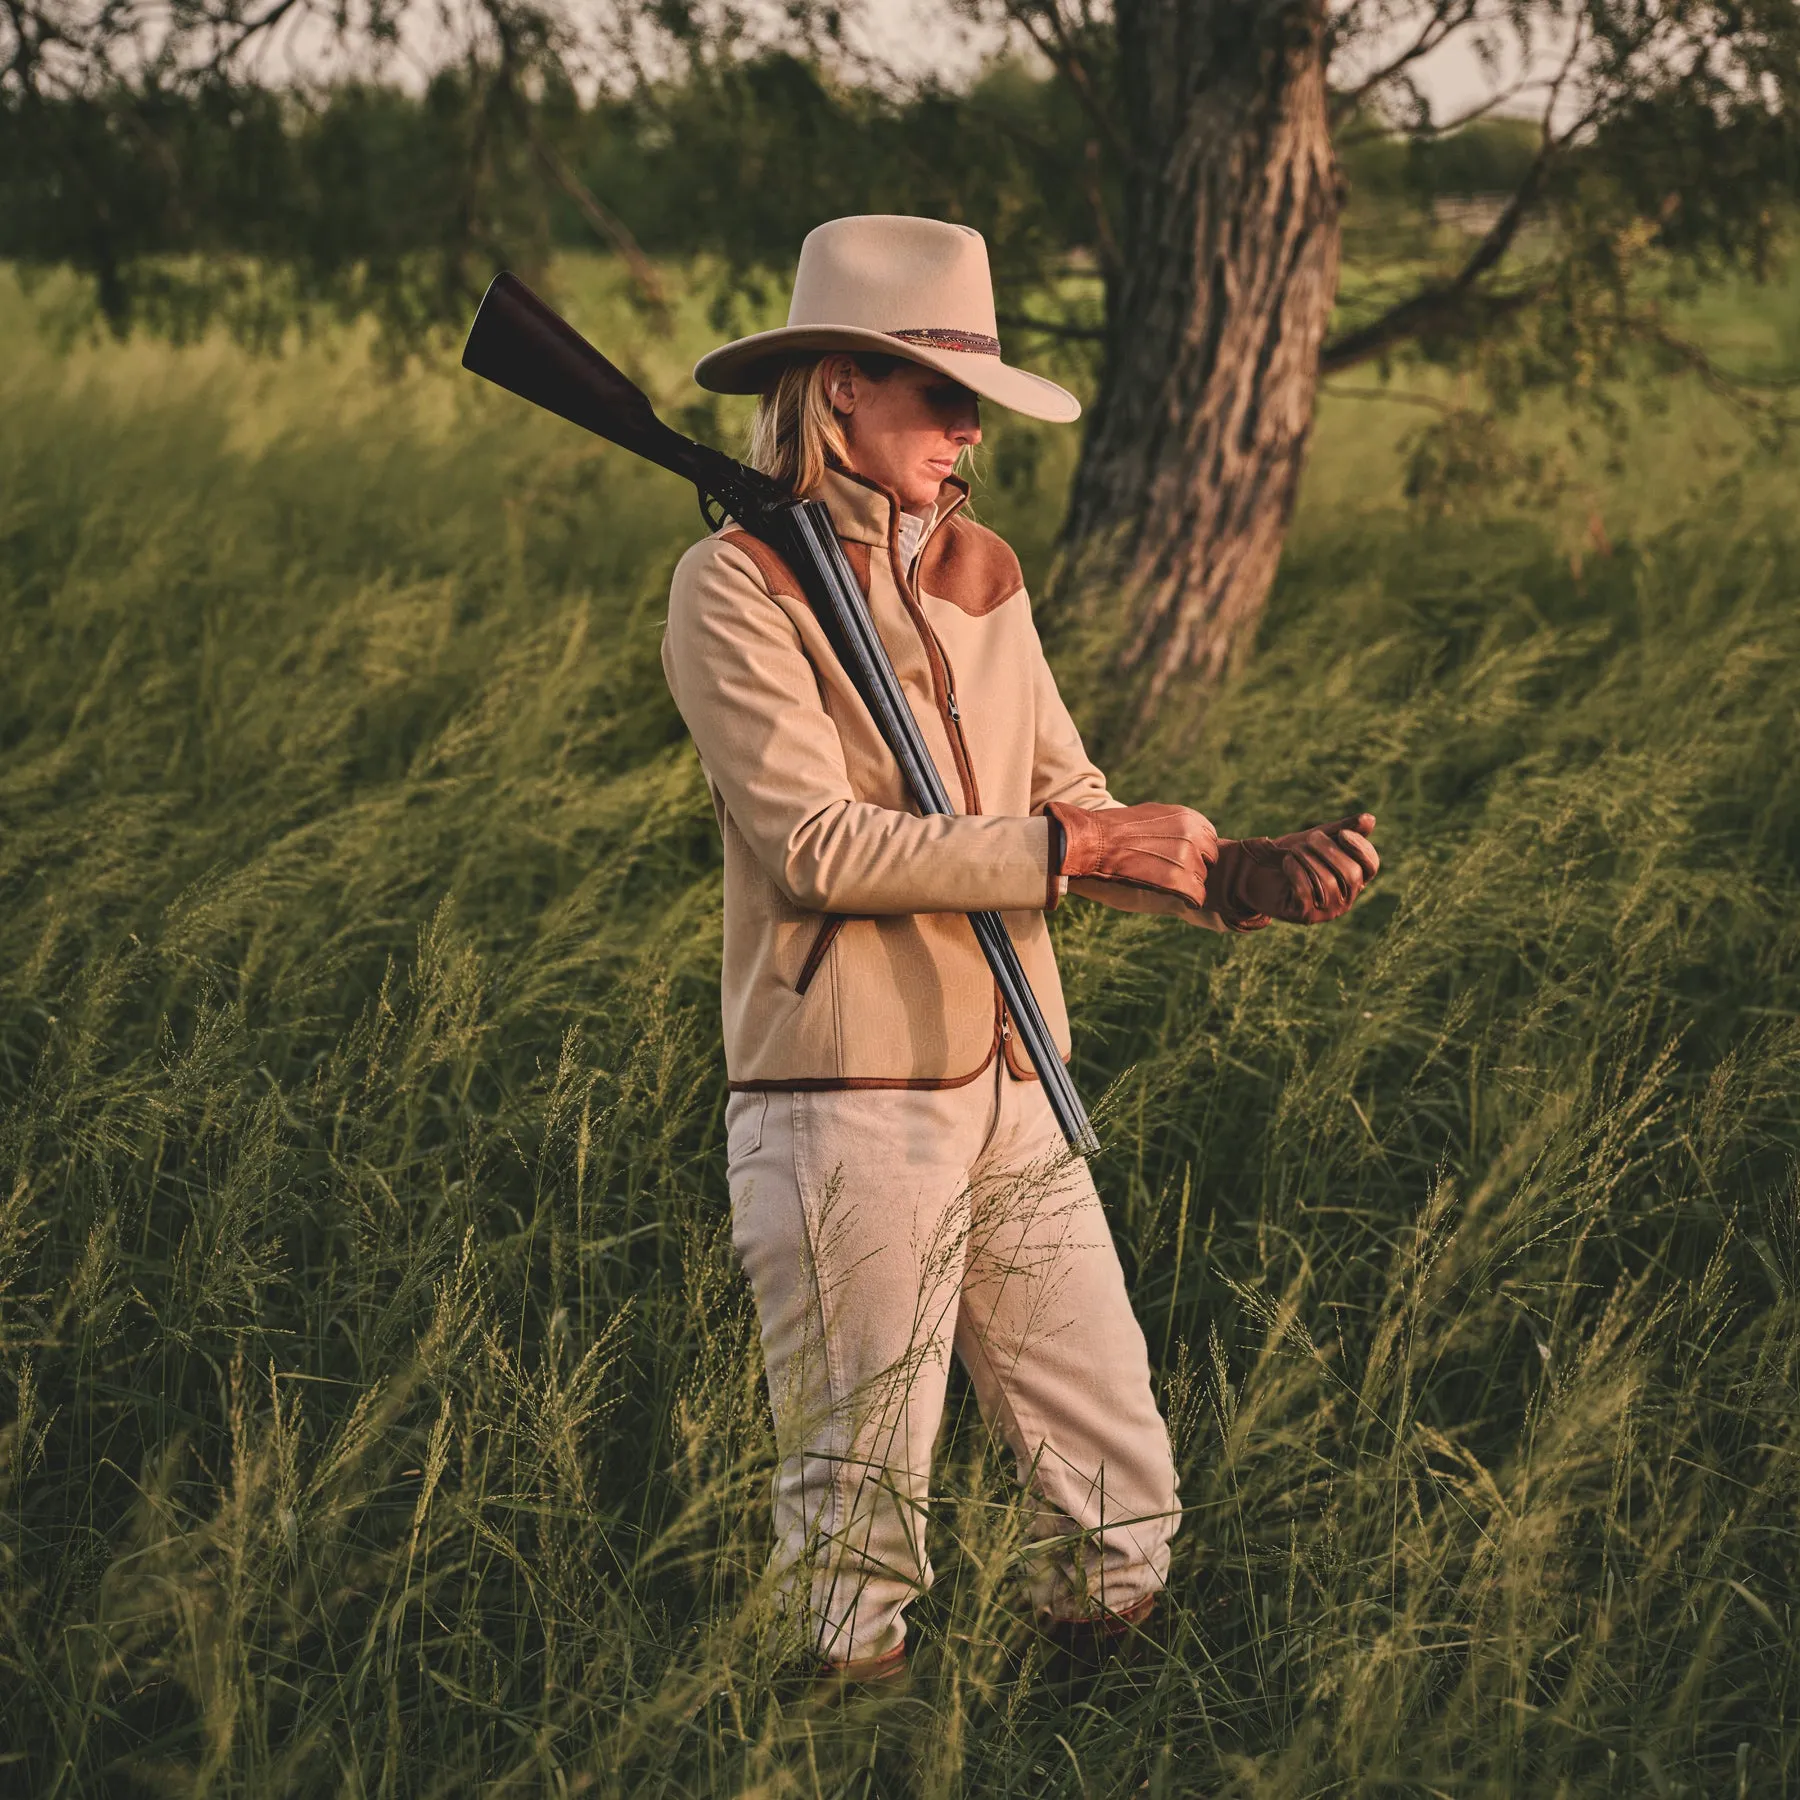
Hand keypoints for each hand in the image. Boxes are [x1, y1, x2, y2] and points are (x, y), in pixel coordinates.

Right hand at [1046, 800, 1219, 913]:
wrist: (1094, 842)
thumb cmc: (1114, 828)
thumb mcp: (1151, 814)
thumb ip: (1174, 825)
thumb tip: (1185, 835)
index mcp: (1189, 817)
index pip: (1209, 839)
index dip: (1197, 851)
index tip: (1180, 858)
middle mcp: (1193, 836)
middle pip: (1209, 861)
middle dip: (1195, 868)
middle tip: (1173, 873)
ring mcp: (1187, 859)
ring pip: (1202, 880)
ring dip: (1188, 885)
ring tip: (1165, 884)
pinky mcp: (1179, 882)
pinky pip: (1197, 897)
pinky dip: (1189, 901)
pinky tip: (1177, 899)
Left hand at [1206, 812, 1378, 929]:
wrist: (1254, 871)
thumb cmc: (1290, 854)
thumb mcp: (1317, 837)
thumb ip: (1343, 829)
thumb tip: (1370, 819)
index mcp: (1353, 878)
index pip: (1371, 865)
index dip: (1361, 848)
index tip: (1342, 833)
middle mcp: (1345, 898)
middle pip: (1352, 875)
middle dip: (1329, 851)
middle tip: (1309, 840)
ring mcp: (1326, 911)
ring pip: (1328, 884)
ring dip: (1308, 860)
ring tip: (1294, 851)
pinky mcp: (1304, 916)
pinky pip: (1306, 893)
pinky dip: (1296, 872)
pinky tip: (1286, 862)